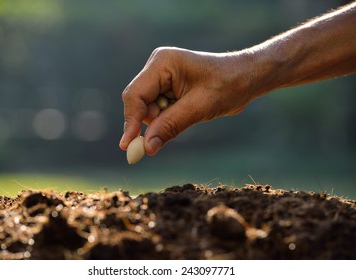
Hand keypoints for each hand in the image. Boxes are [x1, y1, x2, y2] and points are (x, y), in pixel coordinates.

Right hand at [119, 47, 256, 154]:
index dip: (130, 122)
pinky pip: (158, 109)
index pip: (136, 95)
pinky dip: (166, 119)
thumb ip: (170, 126)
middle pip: (138, 103)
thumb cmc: (228, 85)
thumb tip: (146, 148)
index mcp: (162, 63)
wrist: (246, 78)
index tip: (128, 147)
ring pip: (147, 109)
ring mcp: (161, 77)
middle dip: (148, 123)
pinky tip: (185, 114)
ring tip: (188, 116)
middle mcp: (157, 67)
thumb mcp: (199, 107)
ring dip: (160, 122)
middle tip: (154, 145)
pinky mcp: (167, 87)